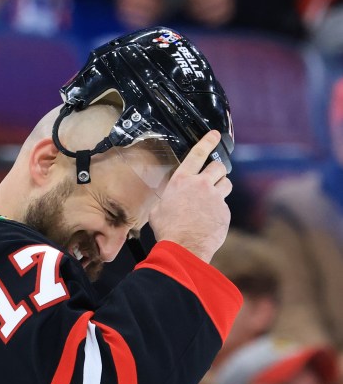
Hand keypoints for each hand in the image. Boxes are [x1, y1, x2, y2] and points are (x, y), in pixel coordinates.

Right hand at [149, 131, 231, 262]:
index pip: (198, 154)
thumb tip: (167, 201)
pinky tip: (209, 220)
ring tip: (213, 198)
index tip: (215, 135)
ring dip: (221, 187)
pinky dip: (219, 210)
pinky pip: (224, 206)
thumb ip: (166, 199)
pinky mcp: (224, 212)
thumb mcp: (157, 210)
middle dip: (217, 170)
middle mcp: (201, 185)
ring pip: (226, 184)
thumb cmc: (168, 230)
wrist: (184, 247)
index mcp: (182, 181)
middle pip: (218, 167)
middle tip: (213, 177)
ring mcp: (215, 198)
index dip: (208, 141)